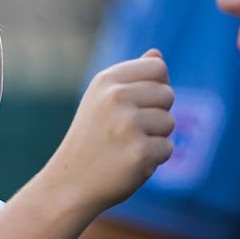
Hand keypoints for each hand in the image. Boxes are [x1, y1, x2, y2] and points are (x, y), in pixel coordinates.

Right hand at [48, 50, 174, 214]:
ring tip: (125, 147)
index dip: (154, 87)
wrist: (70, 183)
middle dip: (156, 114)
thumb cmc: (91, 140)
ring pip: (169, 122)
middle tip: (126, 132)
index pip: (158, 67)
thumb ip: (131, 78)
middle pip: (168, 94)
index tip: (134, 106)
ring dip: (155, 138)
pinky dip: (153, 160)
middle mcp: (117, 98)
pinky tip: (129, 163)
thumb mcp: (102, 101)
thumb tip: (157, 55)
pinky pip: (167, 149)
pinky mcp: (140, 152)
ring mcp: (129, 125)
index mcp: (107, 80)